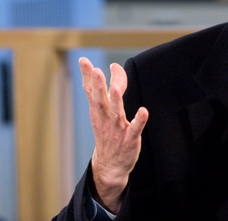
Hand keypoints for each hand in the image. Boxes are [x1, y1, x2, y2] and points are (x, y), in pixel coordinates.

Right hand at [79, 57, 148, 213]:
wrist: (110, 166)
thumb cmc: (108, 133)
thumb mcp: (104, 111)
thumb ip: (109, 89)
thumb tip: (114, 67)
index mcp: (98, 112)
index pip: (91, 91)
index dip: (88, 75)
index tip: (83, 60)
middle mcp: (105, 119)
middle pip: (100, 100)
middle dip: (98, 85)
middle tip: (96, 70)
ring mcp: (117, 129)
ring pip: (116, 113)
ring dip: (116, 101)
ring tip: (116, 88)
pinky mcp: (130, 140)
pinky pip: (135, 130)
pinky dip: (139, 121)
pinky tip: (143, 112)